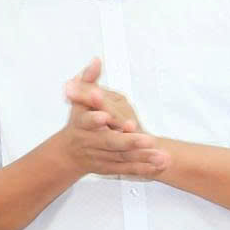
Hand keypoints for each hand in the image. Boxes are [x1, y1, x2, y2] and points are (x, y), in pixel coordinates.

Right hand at [59, 60, 167, 177]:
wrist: (68, 154)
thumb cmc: (77, 122)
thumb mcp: (78, 99)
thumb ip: (89, 80)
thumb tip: (97, 60)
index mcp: (80, 124)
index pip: (87, 121)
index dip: (95, 119)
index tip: (106, 116)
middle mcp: (89, 142)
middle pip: (110, 142)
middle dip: (129, 141)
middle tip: (147, 139)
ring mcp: (99, 157)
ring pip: (123, 157)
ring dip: (143, 157)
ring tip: (161, 156)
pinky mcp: (109, 168)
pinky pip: (128, 169)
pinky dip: (144, 169)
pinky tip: (160, 165)